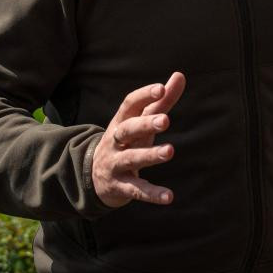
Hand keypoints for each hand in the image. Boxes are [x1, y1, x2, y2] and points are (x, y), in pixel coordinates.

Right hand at [92, 71, 185, 207]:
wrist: (92, 176)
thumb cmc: (127, 141)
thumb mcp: (141, 121)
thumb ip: (161, 101)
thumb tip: (180, 75)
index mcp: (122, 122)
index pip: (129, 105)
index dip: (144, 95)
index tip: (161, 88)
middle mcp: (116, 141)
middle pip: (127, 130)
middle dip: (145, 124)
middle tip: (166, 120)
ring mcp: (115, 164)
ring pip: (131, 159)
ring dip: (150, 155)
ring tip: (170, 151)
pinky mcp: (119, 187)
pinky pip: (136, 190)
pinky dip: (152, 194)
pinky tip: (169, 197)